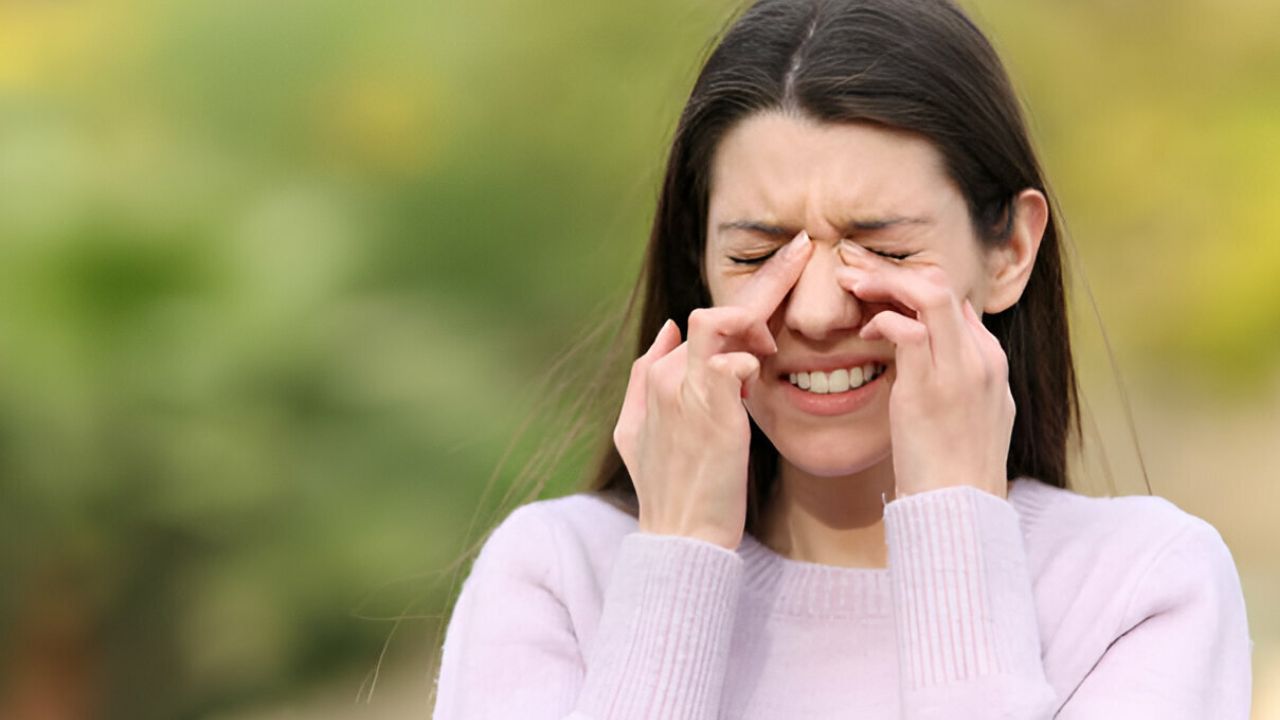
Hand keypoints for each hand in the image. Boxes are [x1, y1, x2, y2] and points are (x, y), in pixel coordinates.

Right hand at [612, 231, 812, 548]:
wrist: (679, 538)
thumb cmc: (669, 491)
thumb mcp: (637, 432)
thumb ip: (646, 376)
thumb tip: (670, 326)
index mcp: (657, 375)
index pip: (705, 321)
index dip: (746, 303)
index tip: (782, 274)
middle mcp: (666, 375)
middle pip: (717, 309)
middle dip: (766, 276)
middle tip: (804, 248)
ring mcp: (684, 391)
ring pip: (719, 321)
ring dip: (758, 316)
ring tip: (781, 339)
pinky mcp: (710, 411)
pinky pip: (732, 362)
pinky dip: (751, 360)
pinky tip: (765, 370)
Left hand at [835, 246, 1011, 499]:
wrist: (962, 512)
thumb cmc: (953, 470)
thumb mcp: (969, 416)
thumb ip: (955, 377)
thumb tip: (930, 348)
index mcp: (990, 361)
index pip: (953, 297)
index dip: (909, 283)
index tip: (873, 281)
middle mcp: (981, 357)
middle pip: (941, 283)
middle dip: (892, 268)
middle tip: (853, 264)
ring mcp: (960, 370)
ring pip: (928, 293)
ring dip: (883, 279)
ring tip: (849, 280)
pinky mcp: (931, 389)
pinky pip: (907, 330)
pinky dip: (881, 320)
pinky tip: (863, 331)